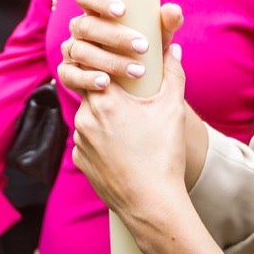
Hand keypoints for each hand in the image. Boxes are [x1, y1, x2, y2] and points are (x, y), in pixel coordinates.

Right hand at [56, 0, 182, 93]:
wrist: (135, 87)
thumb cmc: (143, 51)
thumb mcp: (157, 37)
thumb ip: (166, 24)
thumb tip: (173, 10)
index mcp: (96, 12)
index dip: (99, 0)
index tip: (123, 11)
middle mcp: (80, 28)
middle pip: (86, 26)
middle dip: (114, 36)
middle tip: (143, 46)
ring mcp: (72, 51)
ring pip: (81, 50)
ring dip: (109, 60)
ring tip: (137, 71)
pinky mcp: (68, 74)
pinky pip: (69, 74)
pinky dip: (87, 78)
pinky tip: (105, 82)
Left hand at [70, 43, 191, 220]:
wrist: (151, 205)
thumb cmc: (163, 155)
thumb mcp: (172, 109)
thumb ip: (172, 74)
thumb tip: (173, 49)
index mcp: (104, 100)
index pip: (97, 67)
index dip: (110, 64)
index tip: (123, 66)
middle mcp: (84, 118)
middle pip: (93, 92)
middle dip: (110, 91)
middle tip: (131, 95)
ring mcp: (80, 141)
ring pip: (90, 117)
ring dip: (105, 116)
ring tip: (130, 124)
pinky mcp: (81, 161)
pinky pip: (88, 141)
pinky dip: (102, 140)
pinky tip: (123, 147)